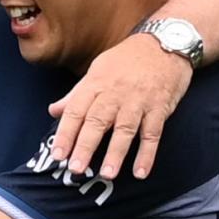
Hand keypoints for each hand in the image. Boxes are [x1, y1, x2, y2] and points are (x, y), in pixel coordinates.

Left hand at [48, 34, 192, 179]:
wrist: (164, 43)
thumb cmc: (127, 60)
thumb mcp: (97, 70)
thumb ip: (76, 94)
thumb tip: (53, 111)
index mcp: (96, 83)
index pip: (76, 110)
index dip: (66, 133)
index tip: (57, 154)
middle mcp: (115, 93)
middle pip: (97, 121)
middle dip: (85, 146)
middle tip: (76, 169)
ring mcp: (138, 100)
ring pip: (125, 129)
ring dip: (116, 153)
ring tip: (107, 174)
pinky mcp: (160, 107)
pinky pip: (152, 133)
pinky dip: (147, 153)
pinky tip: (140, 172)